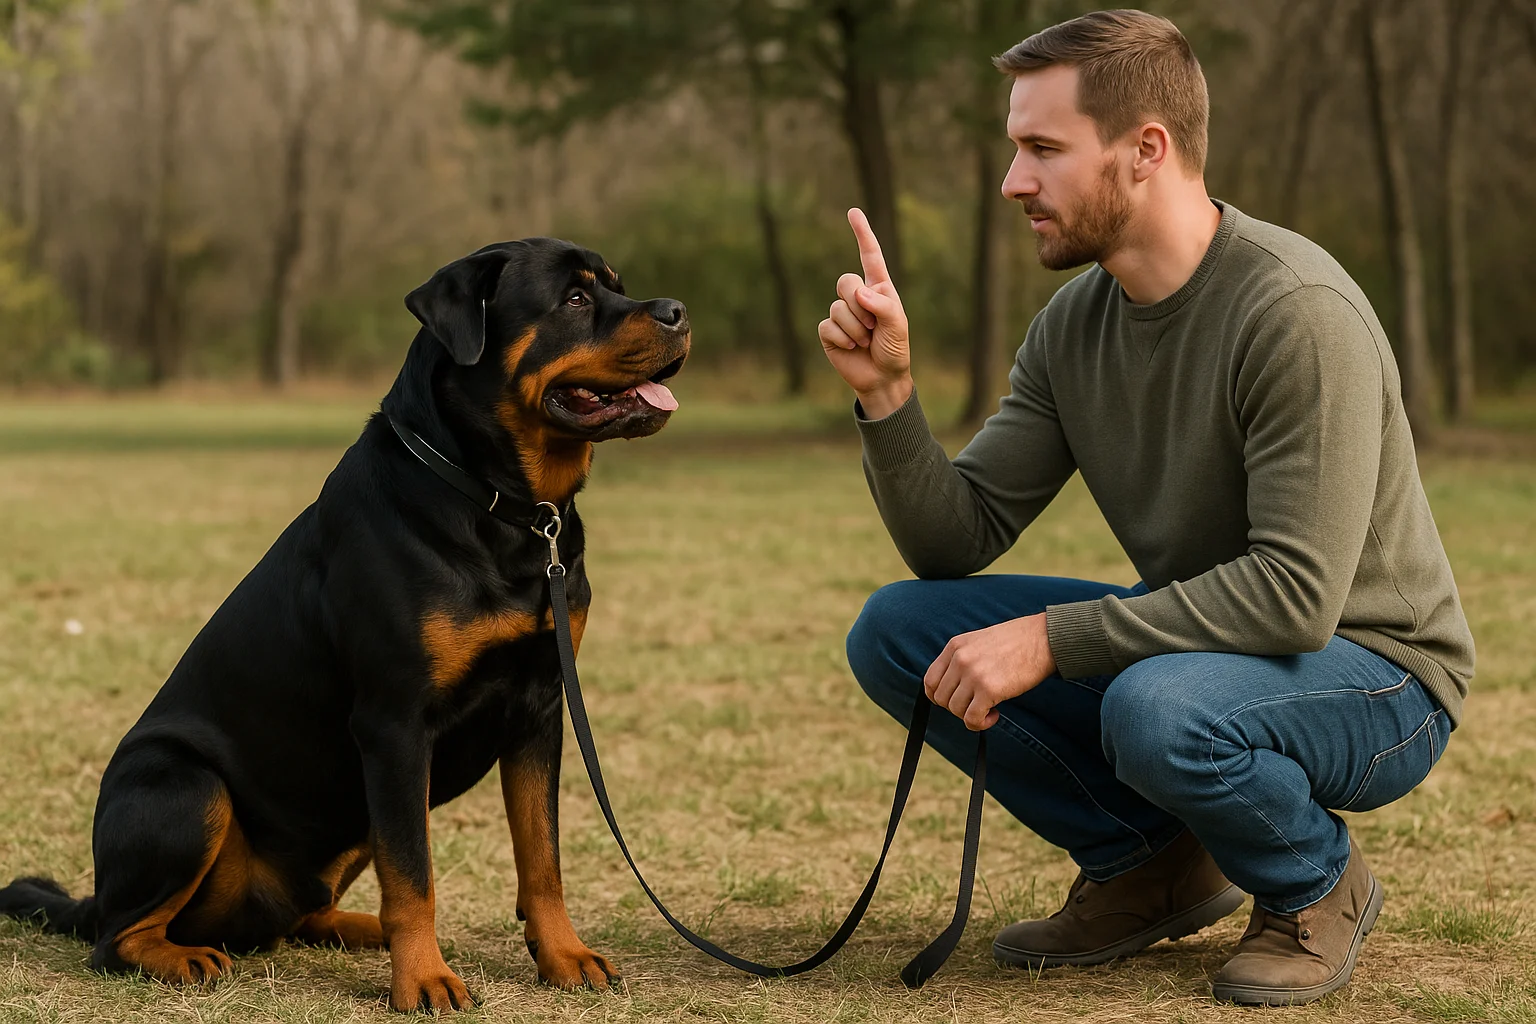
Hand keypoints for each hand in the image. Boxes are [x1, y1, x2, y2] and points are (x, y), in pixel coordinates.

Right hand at [818, 208, 911, 416]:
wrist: (882, 377)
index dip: (862, 234)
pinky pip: (829, 325)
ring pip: (838, 306)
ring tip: (866, 341)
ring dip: (855, 328)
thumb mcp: (898, 325)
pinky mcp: (830, 331)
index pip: (869, 256)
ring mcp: (842, 313)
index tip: (853, 212)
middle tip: (873, 326)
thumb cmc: (895, 348)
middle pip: (845, 282)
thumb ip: (882, 305)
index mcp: (878, 288)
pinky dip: (844, 338)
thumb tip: (858, 293)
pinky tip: (852, 348)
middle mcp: (859, 296)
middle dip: (859, 305)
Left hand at [923, 614, 1056, 730]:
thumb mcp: (979, 641)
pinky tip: (994, 715)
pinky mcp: (989, 689)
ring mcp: (973, 674)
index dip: (938, 697)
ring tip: (988, 710)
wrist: (1044, 638)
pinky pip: (972, 718)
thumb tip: (954, 687)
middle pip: (941, 698)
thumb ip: (963, 659)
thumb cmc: (1017, 641)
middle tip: (976, 705)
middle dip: (956, 708)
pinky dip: (980, 723)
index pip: (930, 680)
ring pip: (955, 710)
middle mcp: (960, 659)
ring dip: (970, 716)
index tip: (953, 701)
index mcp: (955, 646)